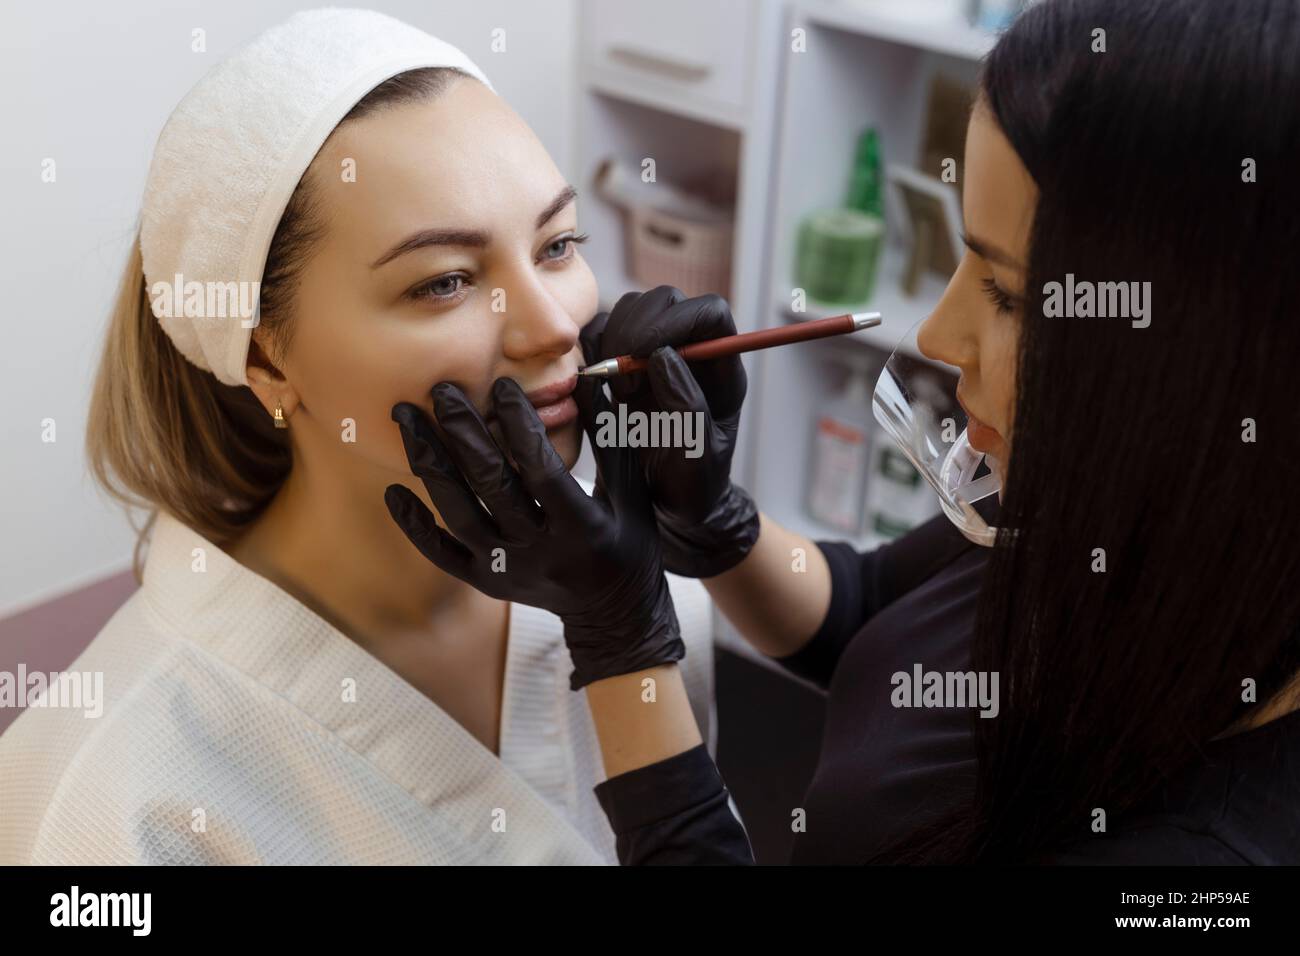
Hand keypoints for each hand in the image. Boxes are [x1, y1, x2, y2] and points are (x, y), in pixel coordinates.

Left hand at [385, 377, 683, 690]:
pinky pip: (442, 554)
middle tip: (440, 390)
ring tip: (407, 420)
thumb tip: (594, 380)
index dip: (521, 426)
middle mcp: (541, 551)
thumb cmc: (628, 542)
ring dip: (430, 465)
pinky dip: (415, 525)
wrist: (614, 614)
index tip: (503, 386)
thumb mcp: (633, 494)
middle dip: (462, 433)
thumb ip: (612, 440)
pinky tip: (394, 491)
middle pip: (491, 486)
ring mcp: (509, 570)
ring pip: (459, 515)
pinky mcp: (487, 583)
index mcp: (581, 527)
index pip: (541, 469)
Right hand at [581, 286, 759, 577]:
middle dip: (637, 330)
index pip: (710, 313)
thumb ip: (688, 407)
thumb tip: (664, 355)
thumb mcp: (697, 458)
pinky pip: (600, 333)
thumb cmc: (691, 489)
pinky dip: (589, 350)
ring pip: (629, 310)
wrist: (667, 509)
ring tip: (617, 393)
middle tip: (624, 380)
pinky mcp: (619, 363)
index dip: (679, 320)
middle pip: (664, 302)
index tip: (648, 353)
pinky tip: (595, 388)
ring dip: (612, 342)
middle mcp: (689, 351)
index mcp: (721, 368)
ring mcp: (653, 353)